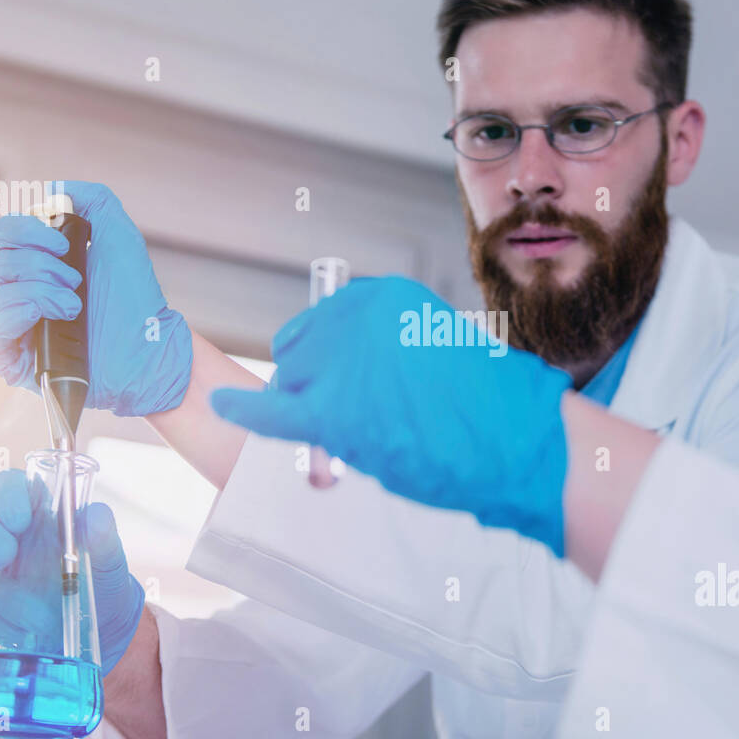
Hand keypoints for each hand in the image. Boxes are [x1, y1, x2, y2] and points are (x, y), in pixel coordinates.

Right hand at [0, 181, 192, 416]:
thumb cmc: (135, 296)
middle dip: (41, 265)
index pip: (6, 233)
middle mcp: (26, 291)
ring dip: (43, 293)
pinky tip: (46, 316)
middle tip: (77, 280)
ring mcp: (22, 326)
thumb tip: (54, 190)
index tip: (65, 244)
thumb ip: (92, 199)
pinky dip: (17, 317)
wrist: (149, 345)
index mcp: (41, 262)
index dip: (29, 231)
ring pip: (2, 294)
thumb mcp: (119, 234)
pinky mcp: (19, 360)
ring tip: (76, 307)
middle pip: (1, 261)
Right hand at [0, 469, 145, 675]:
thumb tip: (95, 514)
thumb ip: (104, 536)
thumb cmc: (102, 582)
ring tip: (28, 612)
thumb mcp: (110, 561)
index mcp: (34, 509)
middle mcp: (1, 531)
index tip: (20, 520)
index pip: (7, 485)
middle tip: (5, 559)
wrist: (97, 628)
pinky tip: (10, 630)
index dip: (7, 496)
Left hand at [209, 276, 571, 554]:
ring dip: (309, 412)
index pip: (326, 324)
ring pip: (292, 386)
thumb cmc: (498, 407)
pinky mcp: (334, 410)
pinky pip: (272, 410)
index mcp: (386, 297)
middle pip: (302, 356)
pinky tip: (219, 406)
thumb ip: (392, 355)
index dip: (326, 359)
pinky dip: (243, 411)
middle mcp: (357, 318)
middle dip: (317, 388)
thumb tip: (357, 384)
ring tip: (357, 435)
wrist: (519, 441)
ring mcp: (343, 360)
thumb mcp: (442, 352)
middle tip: (357, 419)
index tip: (334, 376)